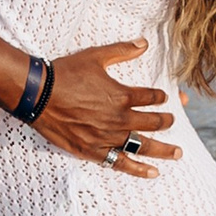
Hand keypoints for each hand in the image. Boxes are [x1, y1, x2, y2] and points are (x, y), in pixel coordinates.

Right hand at [33, 40, 178, 176]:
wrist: (38, 94)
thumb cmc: (65, 73)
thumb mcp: (95, 56)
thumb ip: (122, 51)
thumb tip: (144, 43)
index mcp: (122, 95)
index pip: (151, 98)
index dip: (162, 97)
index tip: (166, 98)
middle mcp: (119, 119)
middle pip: (153, 123)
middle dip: (166, 122)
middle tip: (173, 122)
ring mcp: (107, 137)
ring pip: (142, 145)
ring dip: (163, 150)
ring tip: (177, 153)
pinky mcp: (93, 151)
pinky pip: (121, 163)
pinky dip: (138, 169)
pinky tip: (153, 172)